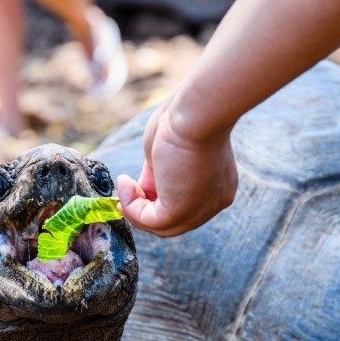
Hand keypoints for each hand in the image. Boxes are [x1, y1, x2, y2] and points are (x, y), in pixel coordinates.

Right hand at [117, 101, 237, 236]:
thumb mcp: (167, 154)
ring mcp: (199, 210)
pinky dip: (131, 205)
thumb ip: (157, 174)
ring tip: (125, 183)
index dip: (155, 201)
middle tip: (123, 195)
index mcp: (216, 186)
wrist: (196, 112)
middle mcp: (213, 203)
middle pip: (174, 223)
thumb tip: (142, 188)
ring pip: (161, 228)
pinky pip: (149, 221)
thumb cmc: (185, 119)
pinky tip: (125, 182)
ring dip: (135, 209)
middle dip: (143, 210)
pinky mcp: (181, 210)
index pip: (184, 206)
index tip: (134, 187)